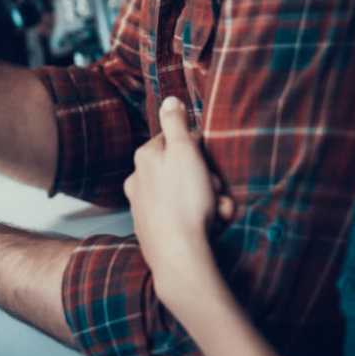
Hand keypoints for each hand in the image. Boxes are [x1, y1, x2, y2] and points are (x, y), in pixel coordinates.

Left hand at [123, 98, 234, 304]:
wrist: (178, 255)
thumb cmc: (183, 200)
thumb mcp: (184, 152)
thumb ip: (176, 123)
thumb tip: (169, 100)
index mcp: (144, 158)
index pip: (174, 141)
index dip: (197, 151)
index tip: (208, 163)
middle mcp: (138, 180)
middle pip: (182, 171)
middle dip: (206, 181)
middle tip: (216, 192)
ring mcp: (143, 207)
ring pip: (186, 196)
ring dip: (208, 203)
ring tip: (217, 214)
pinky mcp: (153, 230)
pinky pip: (182, 219)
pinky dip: (198, 221)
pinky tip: (209, 229)